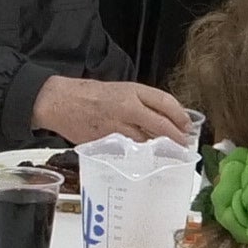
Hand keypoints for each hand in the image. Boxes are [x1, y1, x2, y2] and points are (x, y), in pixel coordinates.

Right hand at [31, 75, 197, 147]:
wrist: (60, 102)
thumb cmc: (90, 94)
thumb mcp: (120, 89)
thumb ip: (141, 102)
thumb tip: (164, 117)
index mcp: (131, 91)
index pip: (165, 102)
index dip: (180, 115)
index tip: (187, 124)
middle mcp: (127, 108)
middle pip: (160, 124)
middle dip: (176, 137)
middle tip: (184, 144)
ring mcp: (117, 127)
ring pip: (147, 140)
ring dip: (160, 148)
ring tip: (170, 153)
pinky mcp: (107, 142)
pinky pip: (130, 150)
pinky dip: (141, 154)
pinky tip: (147, 157)